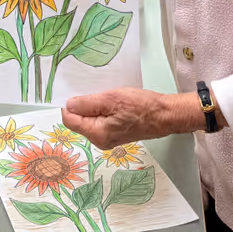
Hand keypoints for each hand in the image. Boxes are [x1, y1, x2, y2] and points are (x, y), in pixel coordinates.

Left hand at [61, 88, 204, 148]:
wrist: (165, 115)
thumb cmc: (141, 106)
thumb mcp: (111, 99)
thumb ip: (87, 103)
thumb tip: (68, 105)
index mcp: (97, 134)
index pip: (70, 120)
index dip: (70, 105)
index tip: (77, 92)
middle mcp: (100, 141)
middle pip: (79, 121)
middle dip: (83, 106)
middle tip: (97, 92)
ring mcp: (108, 139)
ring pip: (89, 120)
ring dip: (93, 107)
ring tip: (107, 97)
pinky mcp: (115, 135)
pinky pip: (99, 122)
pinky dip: (101, 111)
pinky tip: (112, 103)